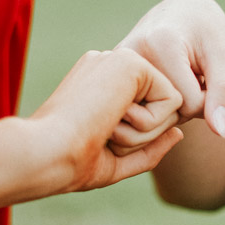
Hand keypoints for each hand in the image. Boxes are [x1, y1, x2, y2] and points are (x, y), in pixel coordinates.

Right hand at [29, 48, 183, 193]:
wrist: (44, 154)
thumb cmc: (70, 164)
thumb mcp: (114, 162)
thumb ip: (148, 148)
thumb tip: (180, 132)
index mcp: (99, 84)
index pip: (148, 114)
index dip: (136, 143)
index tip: (98, 142)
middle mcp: (109, 66)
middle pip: (162, 110)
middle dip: (143, 138)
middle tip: (103, 136)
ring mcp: (118, 60)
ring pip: (171, 105)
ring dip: (145, 133)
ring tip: (105, 128)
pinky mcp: (131, 62)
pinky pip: (175, 100)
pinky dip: (150, 124)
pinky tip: (114, 119)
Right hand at [116, 0, 224, 137]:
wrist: (178, 11)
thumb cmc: (204, 30)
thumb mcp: (222, 54)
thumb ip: (223, 92)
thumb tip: (220, 133)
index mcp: (159, 45)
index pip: (188, 105)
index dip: (206, 99)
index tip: (205, 76)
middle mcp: (129, 55)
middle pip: (165, 114)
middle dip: (184, 105)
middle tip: (189, 75)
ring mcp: (111, 66)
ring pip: (147, 117)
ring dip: (167, 106)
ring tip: (173, 77)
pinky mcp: (104, 76)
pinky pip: (134, 112)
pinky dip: (151, 104)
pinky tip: (157, 84)